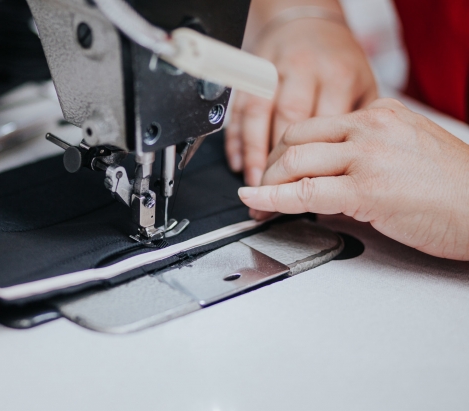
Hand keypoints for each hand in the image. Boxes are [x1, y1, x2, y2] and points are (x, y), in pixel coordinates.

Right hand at [225, 17, 377, 185]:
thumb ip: (356, 128)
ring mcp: (276, 70)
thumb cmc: (341, 64)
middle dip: (280, 166)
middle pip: (288, 124)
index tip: (309, 197)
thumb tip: (350, 173)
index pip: (324, 132)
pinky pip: (239, 109)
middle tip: (276, 196)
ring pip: (259, 116)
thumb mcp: (364, 90)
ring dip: (255, 155)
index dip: (314, 168)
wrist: (312, 24)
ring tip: (256, 185)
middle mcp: (306, 72)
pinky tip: (238, 162)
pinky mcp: (252, 73)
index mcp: (339, 78)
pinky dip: (236, 138)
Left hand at [238, 98, 468, 260]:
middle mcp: (371, 127)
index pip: (315, 125)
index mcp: (380, 114)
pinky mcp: (367, 189)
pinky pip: (305, 191)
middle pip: (296, 136)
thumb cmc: (454, 190)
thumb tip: (324, 182)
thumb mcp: (405, 155)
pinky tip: (257, 202)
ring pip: (295, 159)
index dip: (285, 150)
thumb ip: (363, 159)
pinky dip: (272, 198)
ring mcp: (368, 155)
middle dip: (270, 164)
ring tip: (259, 201)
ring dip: (268, 183)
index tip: (274, 168)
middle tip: (261, 186)